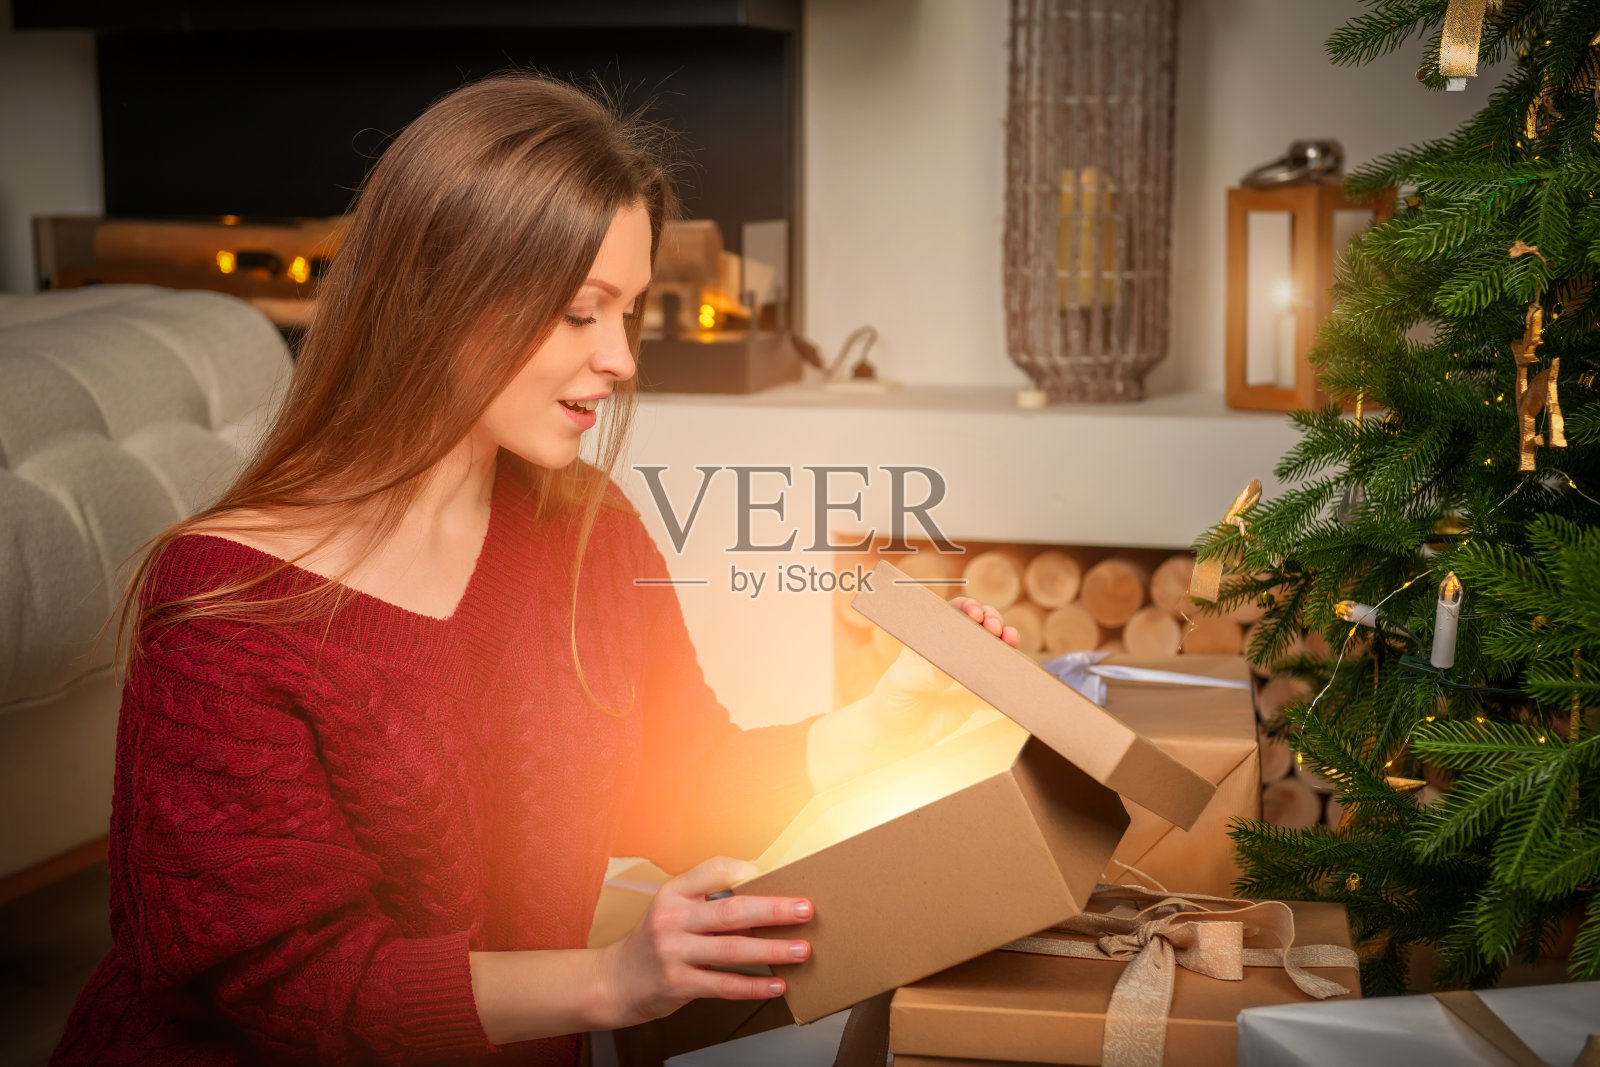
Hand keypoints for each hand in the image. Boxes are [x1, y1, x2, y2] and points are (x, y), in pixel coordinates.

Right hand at [595, 856, 812, 1027]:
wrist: (614, 982)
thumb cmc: (655, 942)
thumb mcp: (672, 910)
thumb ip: (708, 903)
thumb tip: (763, 901)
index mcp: (673, 893)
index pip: (714, 870)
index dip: (746, 870)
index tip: (778, 873)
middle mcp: (671, 919)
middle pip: (731, 911)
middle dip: (774, 910)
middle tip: (805, 910)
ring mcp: (673, 952)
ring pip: (732, 950)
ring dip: (772, 950)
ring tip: (801, 949)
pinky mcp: (677, 984)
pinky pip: (724, 985)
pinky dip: (754, 985)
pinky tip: (777, 984)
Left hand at [808, 597, 1019, 791]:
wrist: (897, 738)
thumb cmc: (891, 702)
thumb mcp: (902, 683)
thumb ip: (924, 674)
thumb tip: (948, 668)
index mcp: (931, 640)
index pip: (953, 614)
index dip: (968, 608)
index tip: (976, 613)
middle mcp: (952, 652)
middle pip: (979, 627)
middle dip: (992, 621)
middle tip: (996, 628)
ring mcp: (967, 673)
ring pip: (994, 652)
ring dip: (1006, 644)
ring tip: (1010, 642)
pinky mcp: (976, 697)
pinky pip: (998, 687)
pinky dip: (1009, 682)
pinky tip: (1015, 678)